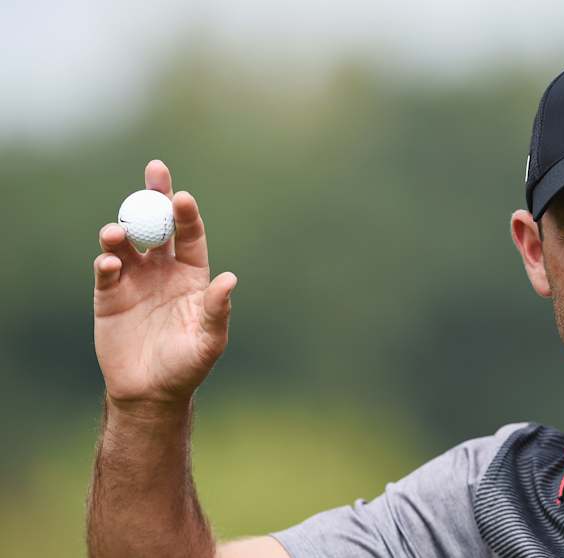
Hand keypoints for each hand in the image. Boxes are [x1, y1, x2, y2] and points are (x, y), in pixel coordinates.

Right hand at [93, 160, 236, 408]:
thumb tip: (230, 279)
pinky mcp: (109, 294)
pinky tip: (110, 262)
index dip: (187, 215)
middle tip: (155, 169)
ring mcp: (135, 279)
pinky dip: (107, 261)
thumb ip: (218, 310)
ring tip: (118, 232)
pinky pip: (107, 270)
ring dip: (122, 230)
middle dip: (156, 197)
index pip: (191, 235)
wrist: (152, 391)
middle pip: (158, 225)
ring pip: (128, 242)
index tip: (182, 197)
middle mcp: (163, 270)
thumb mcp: (210, 340)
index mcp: (192, 275)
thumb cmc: (188, 365)